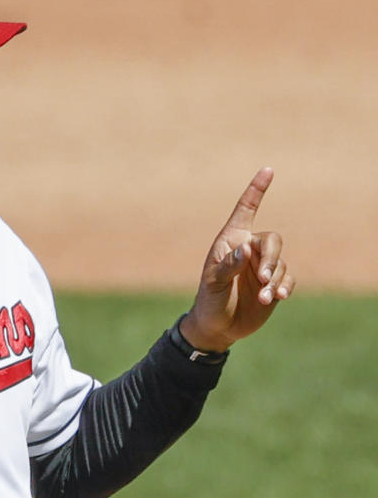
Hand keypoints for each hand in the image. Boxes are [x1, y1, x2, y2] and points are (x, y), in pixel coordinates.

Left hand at [182, 167, 294, 354]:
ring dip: (275, 280)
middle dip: (270, 258)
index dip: (256, 190)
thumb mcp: (214, 283)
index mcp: (231, 241)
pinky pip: (287, 278)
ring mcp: (263, 267)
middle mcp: (250, 250)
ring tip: (265, 298)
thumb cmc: (210, 300)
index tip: (268, 170)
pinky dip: (284, 286)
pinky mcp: (273, 284)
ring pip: (280, 262)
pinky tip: (278, 297)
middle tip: (263, 277)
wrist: (218, 327)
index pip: (246, 210)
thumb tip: (247, 249)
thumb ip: (229, 265)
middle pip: (272, 240)